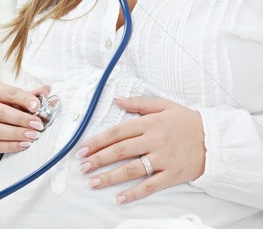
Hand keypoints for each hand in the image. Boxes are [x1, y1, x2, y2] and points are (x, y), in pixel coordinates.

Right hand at [0, 81, 50, 156]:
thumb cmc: (8, 105)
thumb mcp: (20, 97)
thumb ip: (33, 95)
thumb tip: (47, 90)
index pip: (9, 93)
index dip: (24, 99)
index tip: (37, 106)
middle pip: (0, 112)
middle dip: (21, 119)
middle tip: (38, 124)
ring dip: (16, 133)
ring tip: (33, 135)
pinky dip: (11, 146)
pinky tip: (24, 144)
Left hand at [77, 96, 205, 203]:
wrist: (215, 139)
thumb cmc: (188, 121)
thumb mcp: (164, 104)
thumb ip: (139, 102)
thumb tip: (117, 99)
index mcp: (150, 122)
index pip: (117, 132)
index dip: (98, 140)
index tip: (84, 148)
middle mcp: (154, 140)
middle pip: (120, 150)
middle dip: (98, 159)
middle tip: (83, 166)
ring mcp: (163, 158)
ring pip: (131, 169)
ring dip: (110, 176)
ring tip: (93, 182)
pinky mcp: (172, 175)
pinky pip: (150, 185)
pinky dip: (134, 193)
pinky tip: (119, 197)